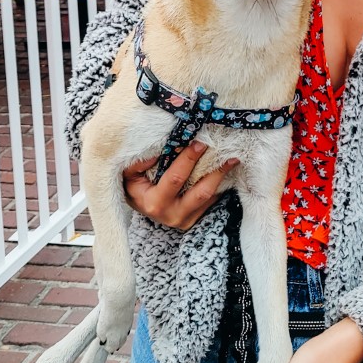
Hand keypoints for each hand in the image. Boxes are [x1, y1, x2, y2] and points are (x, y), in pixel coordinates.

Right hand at [123, 141, 239, 229]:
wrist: (141, 207)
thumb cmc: (135, 186)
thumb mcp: (129, 175)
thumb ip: (138, 163)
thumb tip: (160, 148)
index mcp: (154, 203)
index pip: (175, 178)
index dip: (188, 160)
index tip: (200, 143)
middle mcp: (172, 215)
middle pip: (200, 191)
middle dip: (215, 170)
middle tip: (226, 152)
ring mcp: (185, 219)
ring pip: (209, 197)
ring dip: (221, 177)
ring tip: (233, 159)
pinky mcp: (195, 219)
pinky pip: (211, 201)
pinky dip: (220, 185)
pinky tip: (226, 170)